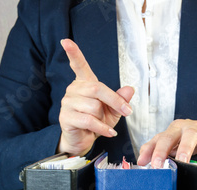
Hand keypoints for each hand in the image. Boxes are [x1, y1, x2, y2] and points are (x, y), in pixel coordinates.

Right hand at [58, 38, 134, 155]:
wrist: (84, 141)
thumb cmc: (97, 122)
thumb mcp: (113, 111)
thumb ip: (120, 100)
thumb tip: (130, 89)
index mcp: (84, 84)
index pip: (79, 65)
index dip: (73, 53)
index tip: (66, 41)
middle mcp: (74, 90)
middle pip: (97, 88)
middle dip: (115, 101)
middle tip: (127, 112)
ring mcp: (67, 103)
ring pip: (93, 106)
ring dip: (104, 119)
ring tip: (102, 124)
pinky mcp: (66, 117)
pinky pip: (89, 120)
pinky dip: (102, 128)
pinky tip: (108, 133)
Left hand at [137, 119, 196, 167]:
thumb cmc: (187, 137)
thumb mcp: (169, 140)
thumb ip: (153, 148)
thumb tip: (141, 161)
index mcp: (176, 128)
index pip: (165, 138)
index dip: (159, 151)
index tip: (154, 164)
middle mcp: (193, 128)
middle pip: (188, 135)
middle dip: (184, 149)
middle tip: (180, 161)